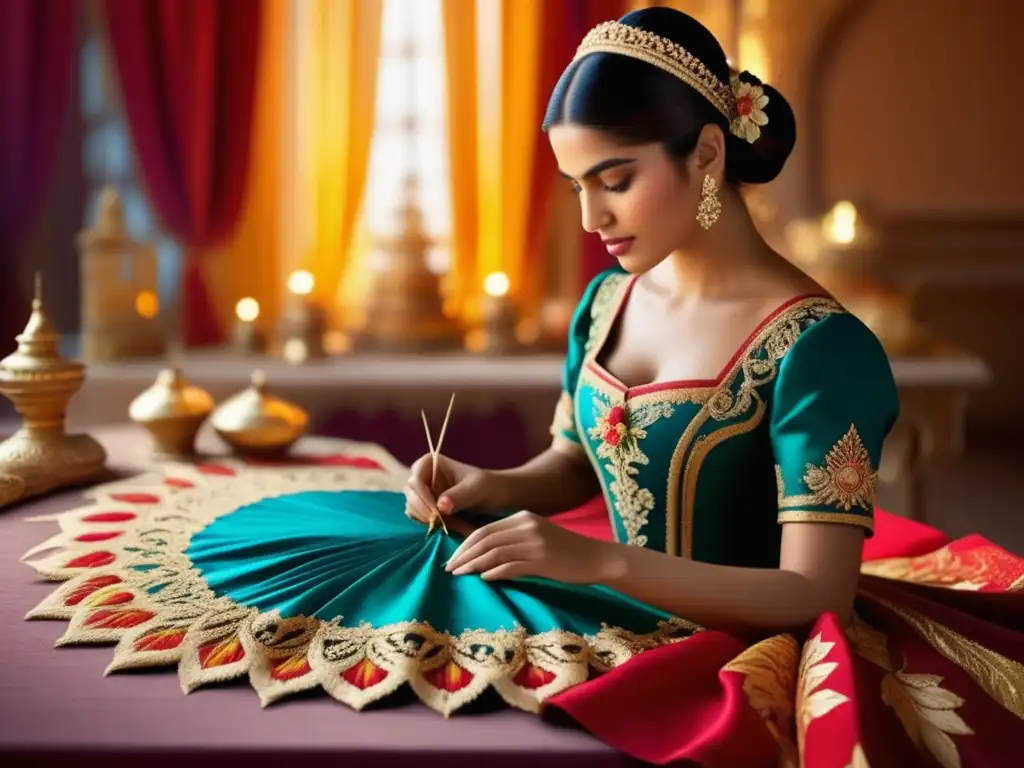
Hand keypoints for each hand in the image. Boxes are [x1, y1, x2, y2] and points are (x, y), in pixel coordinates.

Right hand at [404, 453, 501, 524]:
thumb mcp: (477, 489)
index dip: (423, 499)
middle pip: (411, 497)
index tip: (437, 515)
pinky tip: (452, 526)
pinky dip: (434, 526)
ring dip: (431, 521)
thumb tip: (441, 506)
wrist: (496, 497)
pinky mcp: (426, 508)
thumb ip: (459, 496)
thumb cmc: (488, 486)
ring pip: (413, 510)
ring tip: (455, 525)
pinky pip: (420, 519)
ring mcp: (422, 493)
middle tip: (445, 524)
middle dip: (426, 512)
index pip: (415, 482)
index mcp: (429, 462)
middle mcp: (421, 476)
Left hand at [444, 511, 614, 583]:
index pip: (484, 529)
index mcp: (523, 518)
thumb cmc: (566, 551)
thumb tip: (484, 556)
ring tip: (460, 576)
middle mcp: (527, 526)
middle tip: (449, 569)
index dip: (465, 544)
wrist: (597, 558)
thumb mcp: (538, 536)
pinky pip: (511, 566)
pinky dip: (494, 573)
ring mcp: (535, 543)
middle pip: (485, 539)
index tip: (453, 558)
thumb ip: (514, 540)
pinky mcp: (543, 561)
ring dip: (473, 565)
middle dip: (464, 555)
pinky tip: (483, 579)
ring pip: (494, 553)